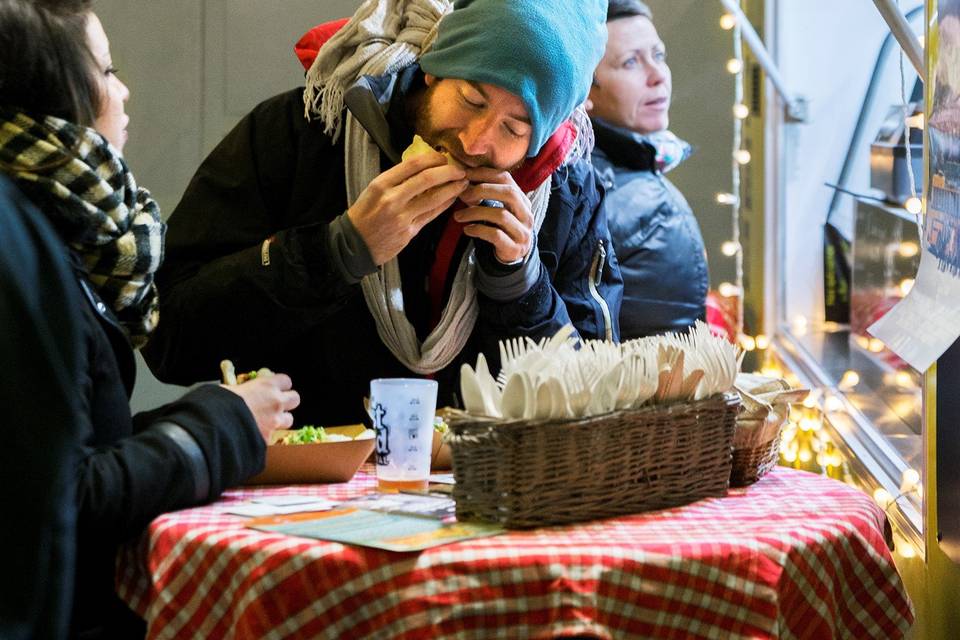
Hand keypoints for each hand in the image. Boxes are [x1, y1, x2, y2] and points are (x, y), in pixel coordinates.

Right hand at [222, 373, 299, 442]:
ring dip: (280, 420)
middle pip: (295, 399)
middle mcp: (275, 403)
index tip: (272, 387)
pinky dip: (266, 436)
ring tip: (267, 421)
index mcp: (266, 386)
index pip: (285, 381)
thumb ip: (238, 389)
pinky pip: (273, 437)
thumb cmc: (218, 404)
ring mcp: (274, 422)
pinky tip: (254, 436)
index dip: (279, 384)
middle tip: (274, 404)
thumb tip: (234, 391)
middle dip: (287, 401)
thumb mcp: (227, 389)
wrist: (216, 428)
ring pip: (289, 420)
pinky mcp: (268, 439)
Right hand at [347, 152, 467, 264]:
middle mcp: (392, 198)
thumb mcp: (373, 191)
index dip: (432, 158)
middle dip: (448, 172)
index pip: (412, 164)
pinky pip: (432, 215)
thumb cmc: (364, 215)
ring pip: (434, 198)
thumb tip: (422, 167)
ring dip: (452, 189)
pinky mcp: (410, 231)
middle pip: (427, 179)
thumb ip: (395, 180)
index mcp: (381, 184)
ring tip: (462, 183)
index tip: (443, 158)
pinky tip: (452, 198)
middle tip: (459, 170)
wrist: (355, 244)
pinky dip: (444, 205)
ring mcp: (402, 216)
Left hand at [455, 168, 533, 263]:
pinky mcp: (514, 247)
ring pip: (500, 215)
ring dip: (475, 213)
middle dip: (483, 190)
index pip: (506, 178)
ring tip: (458, 216)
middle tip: (463, 195)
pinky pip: (495, 234)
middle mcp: (526, 214)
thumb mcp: (500, 209)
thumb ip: (488, 195)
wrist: (514, 257)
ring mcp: (522, 232)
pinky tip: (467, 230)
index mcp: (522, 200)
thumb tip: (463, 181)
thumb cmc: (502, 229)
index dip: (485, 173)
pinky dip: (478, 230)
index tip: (465, 174)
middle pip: (509, 193)